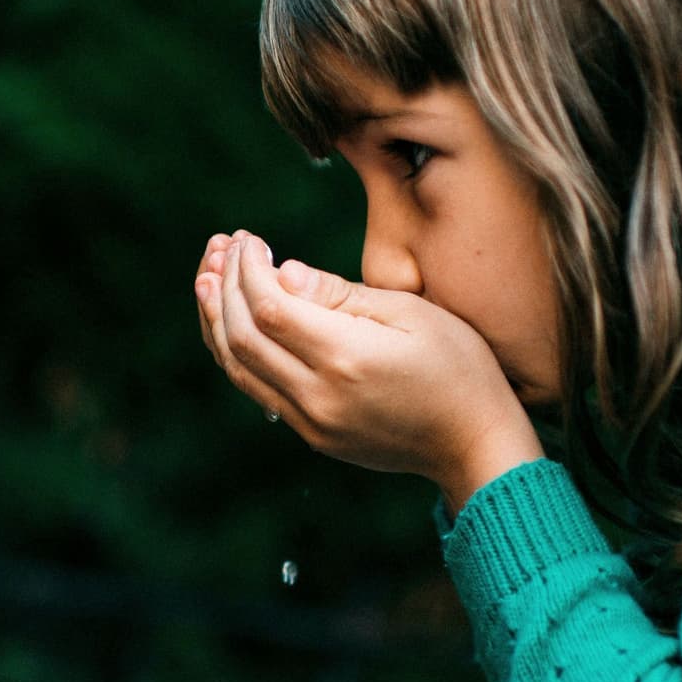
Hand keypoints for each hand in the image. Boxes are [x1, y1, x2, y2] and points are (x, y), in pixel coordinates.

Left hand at [193, 232, 543, 511]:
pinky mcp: (314, 436)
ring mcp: (312, 422)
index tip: (249, 238)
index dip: (248, 267)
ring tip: (207, 278)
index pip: (269, 305)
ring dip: (217, 320)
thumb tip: (284, 272)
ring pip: (239, 367)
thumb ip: (342, 295)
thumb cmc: (457, 366)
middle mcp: (319, 396)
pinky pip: (257, 389)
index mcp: (346, 357)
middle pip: (243, 336)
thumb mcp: (411, 312)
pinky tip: (231, 323)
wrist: (475, 443)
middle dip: (224, 285)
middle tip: (220, 246)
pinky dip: (236, 351)